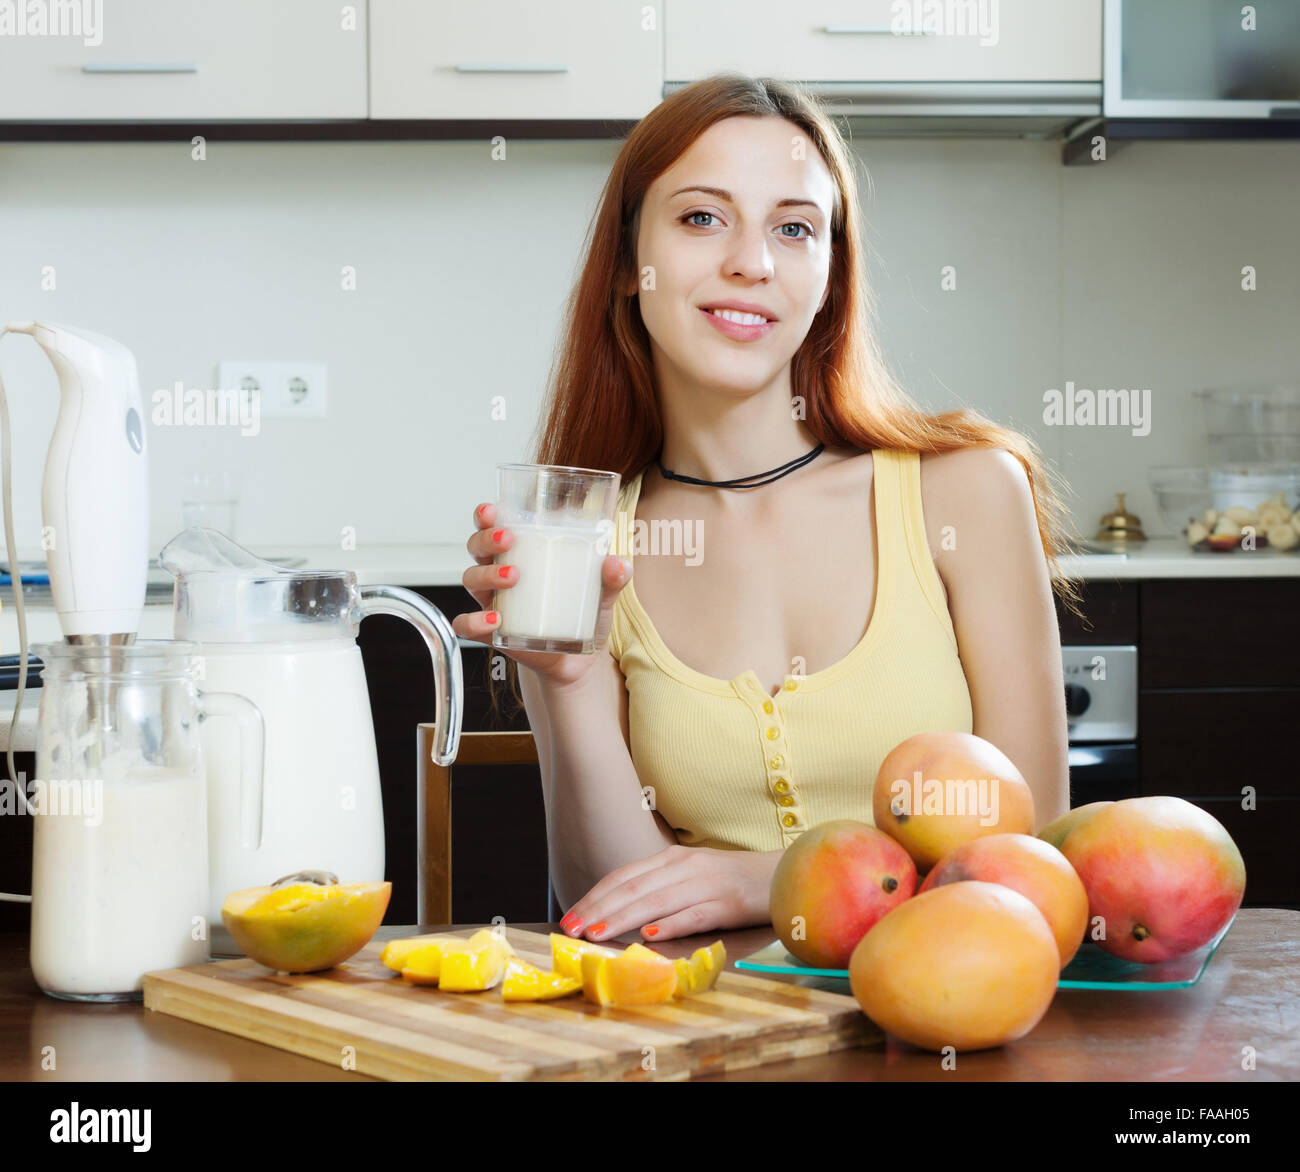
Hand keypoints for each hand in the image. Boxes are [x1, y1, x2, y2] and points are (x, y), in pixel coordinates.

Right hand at [454, 500, 630, 686]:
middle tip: (509, 540)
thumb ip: (612, 576)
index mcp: (520, 554)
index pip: (493, 526)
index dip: (486, 515)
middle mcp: (498, 574)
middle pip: (476, 547)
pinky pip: (466, 624)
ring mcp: (492, 602)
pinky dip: (474, 620)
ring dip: (487, 574)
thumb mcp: (601, 593)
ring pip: (470, 579)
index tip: (492, 510)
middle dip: (487, 538)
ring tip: (514, 577)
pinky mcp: (491, 632)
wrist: (579, 659)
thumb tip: (616, 563)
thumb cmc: (582, 614)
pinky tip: (495, 619)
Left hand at [559, 845, 782, 943]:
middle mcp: (684, 867)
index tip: (569, 918)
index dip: (594, 897)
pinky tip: (649, 934)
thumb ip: (659, 889)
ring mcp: (706, 883)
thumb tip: (620, 913)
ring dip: (623, 918)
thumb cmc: (731, 880)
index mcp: (671, 859)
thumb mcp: (690, 877)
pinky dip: (670, 923)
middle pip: (633, 888)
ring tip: (598, 934)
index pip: (623, 877)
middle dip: (598, 910)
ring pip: (656, 901)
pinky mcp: (727, 903)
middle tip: (571, 931)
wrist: (783, 874)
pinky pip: (694, 914)